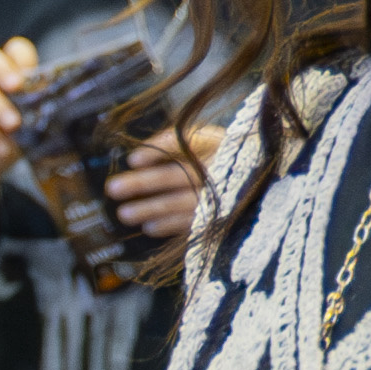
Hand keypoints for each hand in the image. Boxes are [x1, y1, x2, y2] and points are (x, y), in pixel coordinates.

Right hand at [0, 41, 32, 193]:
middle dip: (2, 69)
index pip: (12, 51)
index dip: (22, 57)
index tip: (35, 77)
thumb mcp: (25, 124)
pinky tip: (2, 148)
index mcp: (2, 76)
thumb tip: (60, 104)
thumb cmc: (4, 139)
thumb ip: (37, 110)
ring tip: (14, 125)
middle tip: (17, 86)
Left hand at [105, 117, 222, 244]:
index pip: (187, 142)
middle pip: (178, 175)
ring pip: (181, 202)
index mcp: (217, 142)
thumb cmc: (219, 158)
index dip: (159, 150)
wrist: (257, 182)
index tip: (133, 159)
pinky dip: (169, 225)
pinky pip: (192, 222)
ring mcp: (224, 194)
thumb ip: (174, 145)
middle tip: (114, 189)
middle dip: (144, 183)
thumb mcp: (204, 142)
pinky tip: (149, 227)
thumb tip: (137, 160)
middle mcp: (222, 167)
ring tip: (124, 213)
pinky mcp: (222, 217)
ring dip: (151, 209)